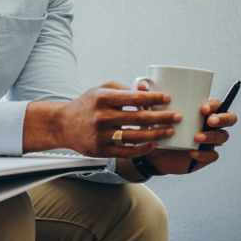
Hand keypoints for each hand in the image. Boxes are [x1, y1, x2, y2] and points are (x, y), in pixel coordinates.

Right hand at [24, 82, 182, 156]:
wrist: (63, 124)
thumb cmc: (88, 104)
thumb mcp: (101, 90)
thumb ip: (124, 89)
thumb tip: (147, 89)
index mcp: (103, 98)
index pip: (134, 98)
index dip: (153, 98)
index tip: (169, 98)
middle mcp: (102, 117)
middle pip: (138, 118)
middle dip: (162, 117)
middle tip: (178, 116)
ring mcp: (101, 135)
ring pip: (135, 137)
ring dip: (156, 134)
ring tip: (170, 130)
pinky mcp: (101, 150)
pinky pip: (127, 151)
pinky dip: (143, 149)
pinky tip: (154, 143)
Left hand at [137, 97, 237, 175]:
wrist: (152, 154)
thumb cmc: (156, 129)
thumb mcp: (152, 116)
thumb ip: (148, 101)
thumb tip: (142, 83)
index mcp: (202, 112)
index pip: (217, 105)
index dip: (215, 105)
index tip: (203, 108)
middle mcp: (210, 125)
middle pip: (229, 118)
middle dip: (223, 118)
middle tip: (209, 120)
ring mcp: (210, 141)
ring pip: (223, 137)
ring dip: (212, 136)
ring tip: (197, 137)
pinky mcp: (205, 156)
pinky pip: (212, 156)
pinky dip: (205, 154)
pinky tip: (193, 152)